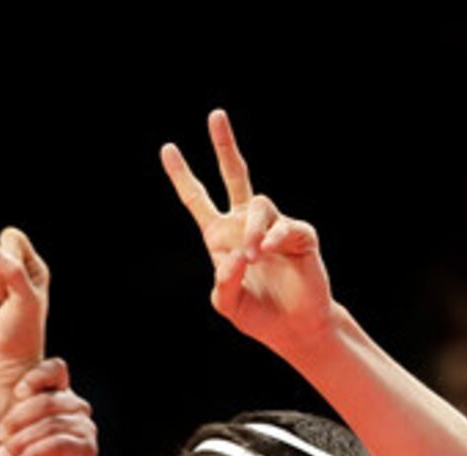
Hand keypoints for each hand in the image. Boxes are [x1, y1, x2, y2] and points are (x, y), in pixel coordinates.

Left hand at [0, 357, 97, 455]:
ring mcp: (84, 428)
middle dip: (19, 418)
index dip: (38, 377)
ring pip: (51, 424)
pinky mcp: (87, 450)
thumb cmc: (22, 452)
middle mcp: (75, 407)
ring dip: (22, 440)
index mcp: (58, 392)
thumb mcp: (1, 432)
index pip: (56, 370)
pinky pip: (60, 444)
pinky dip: (37, 453)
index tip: (17, 393)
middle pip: (48, 400)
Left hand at [162, 109, 334, 356]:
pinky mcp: (299, 235)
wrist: (294, 329)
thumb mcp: (228, 304)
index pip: (198, 200)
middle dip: (224, 146)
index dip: (182, 176)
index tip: (167, 149)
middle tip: (215, 115)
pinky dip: (273, 238)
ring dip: (252, 230)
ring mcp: (274, 226)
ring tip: (253, 256)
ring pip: (258, 205)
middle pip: (234, 175)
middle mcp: (246, 224)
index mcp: (221, 237)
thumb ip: (223, 281)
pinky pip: (285, 226)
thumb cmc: (258, 315)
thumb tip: (236, 255)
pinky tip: (267, 251)